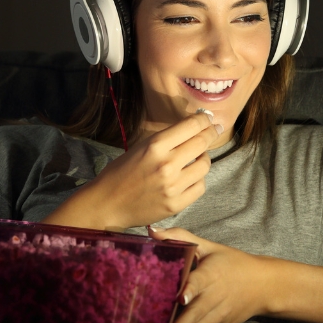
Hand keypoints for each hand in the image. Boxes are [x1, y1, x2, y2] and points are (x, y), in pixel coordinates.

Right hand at [45, 112, 222, 229]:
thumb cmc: (121, 172)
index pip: (191, 126)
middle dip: (211, 133)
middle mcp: (166, 164)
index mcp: (155, 146)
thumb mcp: (141, 147)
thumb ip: (167, 139)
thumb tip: (193, 128)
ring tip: (196, 158)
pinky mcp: (176, 204)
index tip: (208, 118)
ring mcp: (173, 186)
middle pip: (202, 143)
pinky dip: (198, 180)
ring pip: (205, 165)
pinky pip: (200, 187)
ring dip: (203, 158)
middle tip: (214, 130)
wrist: (107, 204)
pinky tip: (189, 178)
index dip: (204, 119)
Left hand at [148, 227, 273, 322]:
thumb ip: (180, 237)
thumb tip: (151, 232)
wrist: (263, 285)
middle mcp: (216, 295)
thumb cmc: (232, 263)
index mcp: (213, 273)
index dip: (191, 289)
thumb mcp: (209, 246)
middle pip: (197, 312)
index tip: (181, 297)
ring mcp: (220, 313)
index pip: (201, 281)